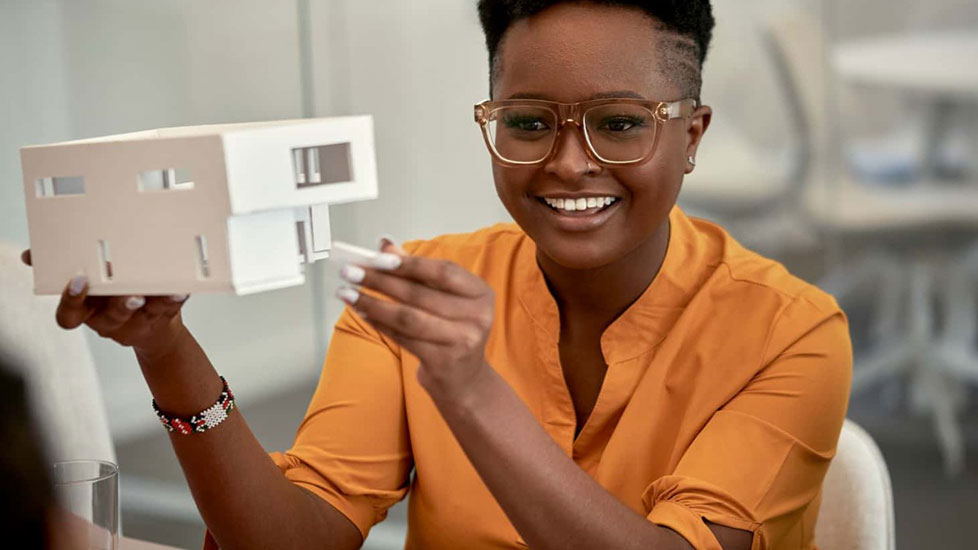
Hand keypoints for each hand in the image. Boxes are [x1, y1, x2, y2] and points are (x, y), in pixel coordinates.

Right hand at [21, 249, 189, 355]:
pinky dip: (173, 299)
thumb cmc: (115, 296)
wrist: (154, 329)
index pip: (69, 316)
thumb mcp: (89, 283)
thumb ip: (67, 265)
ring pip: (140, 315)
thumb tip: (31, 255)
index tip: (78, 280)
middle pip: (109, 318)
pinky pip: (167, 309)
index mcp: (86, 310)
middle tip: (129, 294)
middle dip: (119, 306)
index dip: (71, 300)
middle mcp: (109, 320)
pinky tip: (179, 288)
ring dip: (148, 302)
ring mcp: (136, 323)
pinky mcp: (161, 319)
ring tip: (152, 291)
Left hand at [335, 240, 494, 400]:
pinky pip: (403, 338)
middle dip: (380, 280)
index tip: (379, 257)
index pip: (443, 272)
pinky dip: (379, 324)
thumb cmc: (452, 331)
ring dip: (373, 303)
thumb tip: (385, 245)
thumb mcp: (443, 298)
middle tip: (351, 271)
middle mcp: (477, 316)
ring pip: (408, 317)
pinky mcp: (443, 361)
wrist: (464, 378)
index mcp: (480, 293)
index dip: (410, 263)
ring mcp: (462, 341)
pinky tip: (362, 313)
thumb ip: (417, 271)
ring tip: (347, 293)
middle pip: (420, 294)